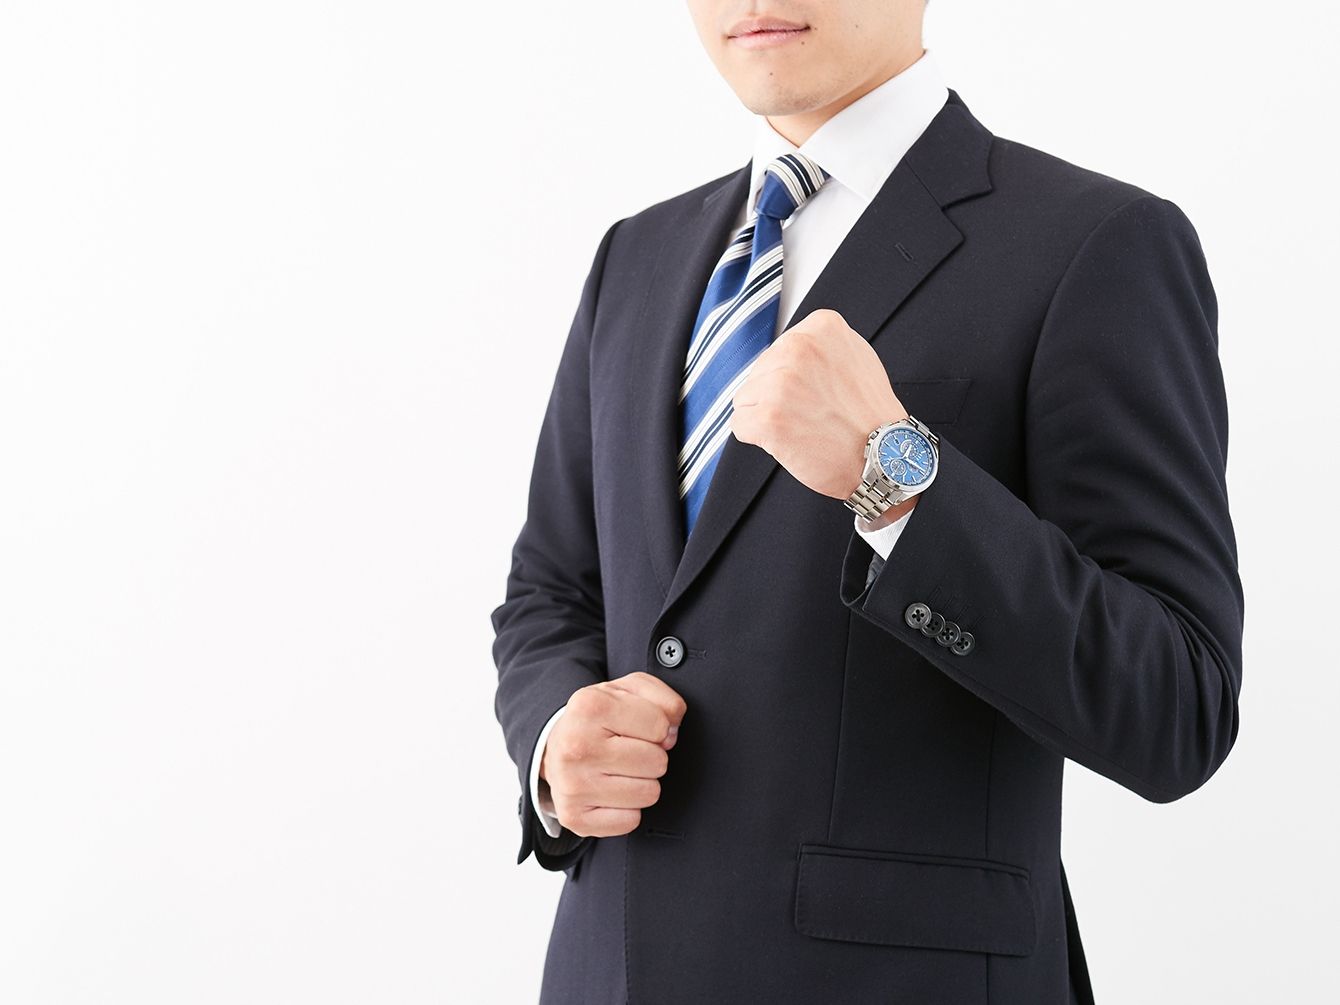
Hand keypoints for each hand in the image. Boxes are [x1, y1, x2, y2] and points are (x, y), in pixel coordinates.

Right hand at [539, 671, 687, 837]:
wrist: (554, 747)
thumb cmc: (597, 719)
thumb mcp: (629, 691)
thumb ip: (663, 699)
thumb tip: (672, 732)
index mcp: (590, 706)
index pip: (660, 725)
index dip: (659, 727)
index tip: (640, 728)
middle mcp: (577, 746)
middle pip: (657, 762)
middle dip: (652, 756)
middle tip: (629, 750)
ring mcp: (573, 785)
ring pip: (649, 793)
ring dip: (642, 782)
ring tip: (620, 769)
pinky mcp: (575, 816)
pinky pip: (630, 820)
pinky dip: (627, 808)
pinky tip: (611, 790)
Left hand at [731, 308, 905, 499]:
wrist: (885, 457)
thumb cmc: (870, 415)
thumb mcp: (855, 356)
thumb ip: (819, 347)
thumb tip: (786, 348)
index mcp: (821, 327)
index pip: (778, 351)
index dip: (792, 378)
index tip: (817, 393)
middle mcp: (799, 348)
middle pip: (759, 373)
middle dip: (777, 397)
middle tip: (814, 414)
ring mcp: (781, 383)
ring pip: (746, 398)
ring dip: (767, 417)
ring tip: (804, 427)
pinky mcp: (768, 417)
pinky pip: (740, 425)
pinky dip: (759, 439)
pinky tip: (790, 442)